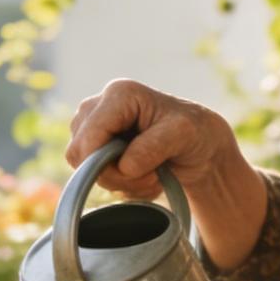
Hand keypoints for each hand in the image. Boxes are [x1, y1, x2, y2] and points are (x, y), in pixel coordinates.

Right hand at [67, 79, 236, 202]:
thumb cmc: (194, 131)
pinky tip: (143, 177)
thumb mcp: (182, 134)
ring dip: (121, 182)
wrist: (200, 145)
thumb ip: (152, 147)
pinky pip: (94, 177)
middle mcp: (98, 107)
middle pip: (80, 154)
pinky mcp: (95, 148)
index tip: (140, 172)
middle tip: (151, 176)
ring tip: (151, 175)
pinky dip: (121, 185)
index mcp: (118, 95)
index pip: (88, 137)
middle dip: (115, 175)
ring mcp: (93, 128)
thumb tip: (124, 166)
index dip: (104, 163)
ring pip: (84, 169)